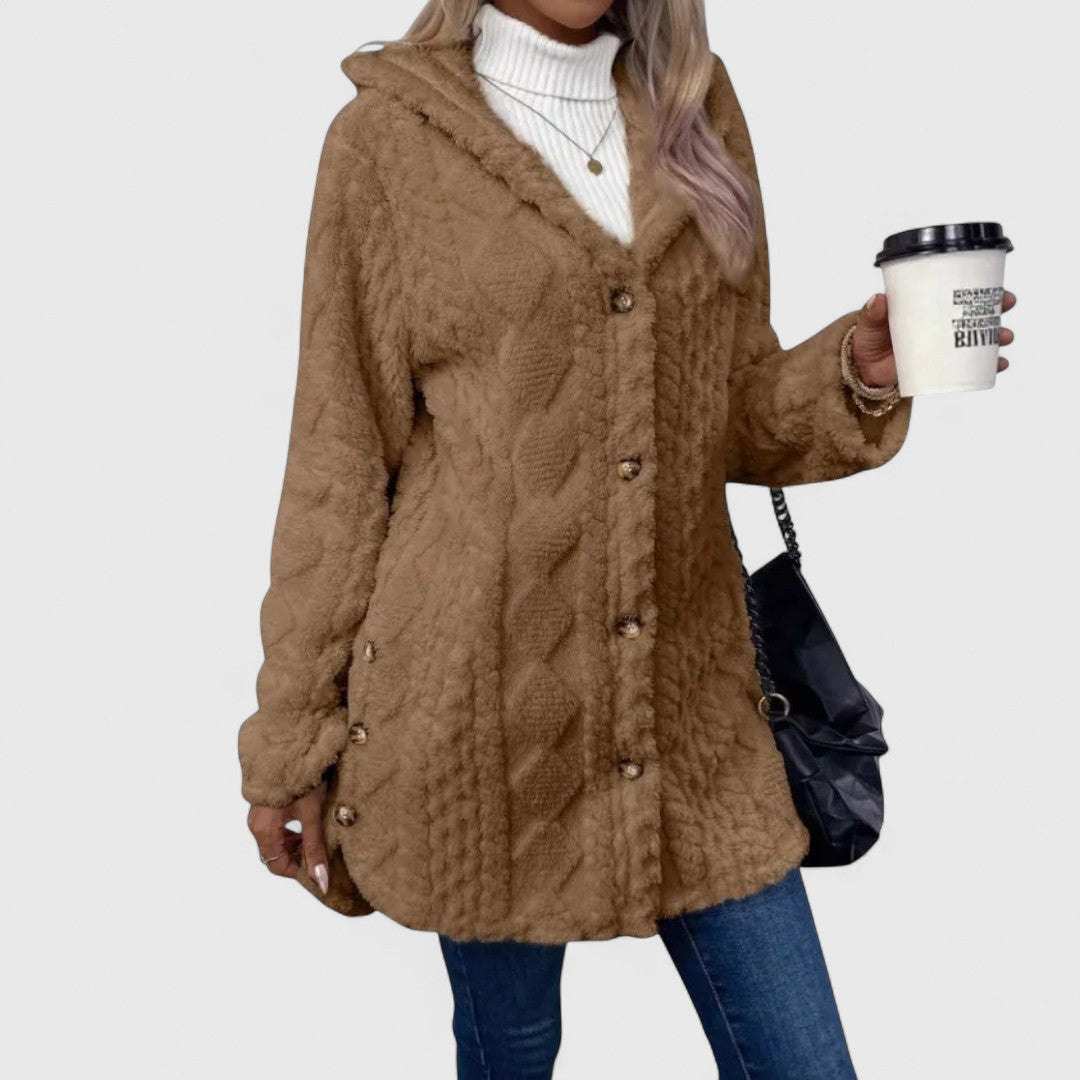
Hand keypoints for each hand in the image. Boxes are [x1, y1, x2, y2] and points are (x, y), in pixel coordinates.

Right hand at [247, 781, 330, 894]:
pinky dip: (292, 832)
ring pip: (276, 840)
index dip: (298, 872)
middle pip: (275, 853)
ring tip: (318, 839)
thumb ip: (315, 848)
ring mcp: (259, 813)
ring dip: (296, 844)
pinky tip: (309, 824)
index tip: (319, 872)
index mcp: (263, 829)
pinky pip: (276, 827)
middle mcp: (256, 823)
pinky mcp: (266, 804)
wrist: (291, 744)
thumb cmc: (301, 778)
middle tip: (322, 855)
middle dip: (298, 858)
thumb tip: (320, 881)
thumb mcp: (312, 814)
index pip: (276, 865)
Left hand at [852, 290, 1016, 387]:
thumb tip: (879, 299)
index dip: (983, 287)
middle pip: (978, 312)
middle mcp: (941, 323)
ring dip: (998, 336)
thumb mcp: (869, 322)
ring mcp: (944, 345)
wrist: (864, 369)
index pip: (960, 291)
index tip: (999, 287)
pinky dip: (988, 366)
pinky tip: (1000, 365)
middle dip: (998, 309)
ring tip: (1005, 337)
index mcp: (928, 305)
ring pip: (979, 338)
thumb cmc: (869, 339)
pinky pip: (970, 366)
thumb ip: (873, 312)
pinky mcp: (942, 366)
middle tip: (1006, 306)